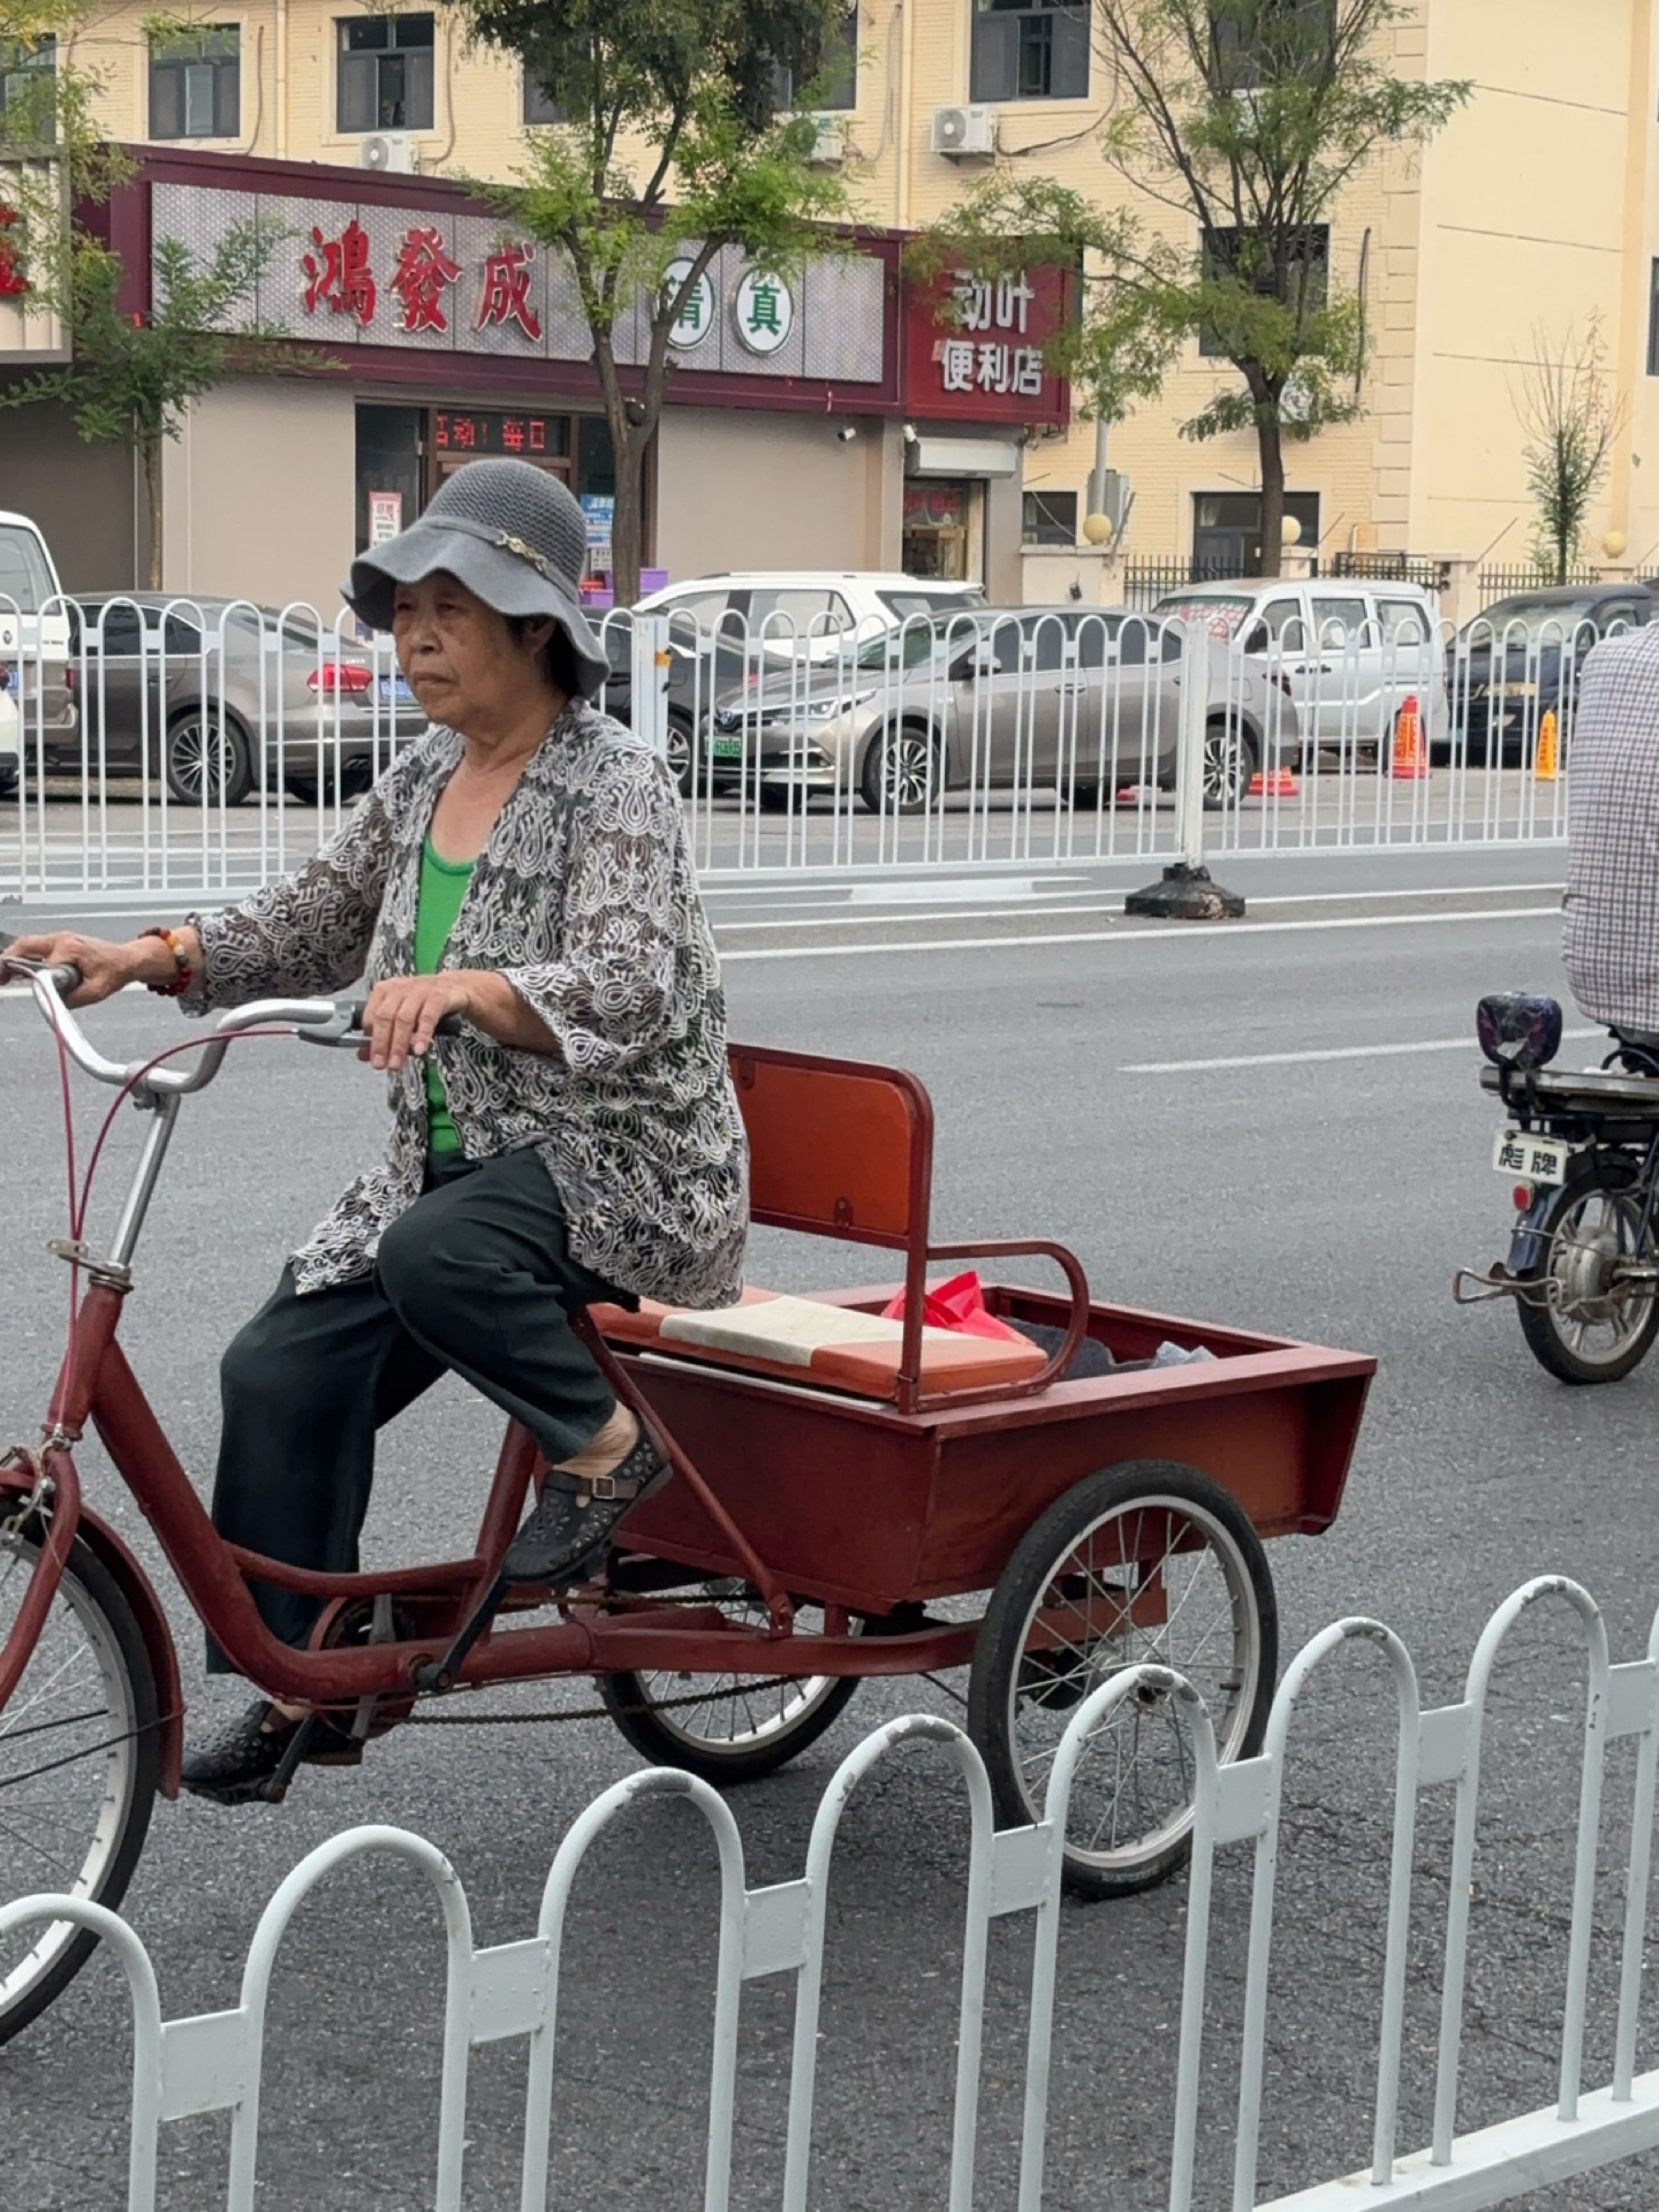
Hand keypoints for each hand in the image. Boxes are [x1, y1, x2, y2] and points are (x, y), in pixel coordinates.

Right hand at [0, 930, 163, 1006]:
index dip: (34, 978)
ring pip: (27, 945)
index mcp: (70, 948)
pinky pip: (35, 948)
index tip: (20, 985)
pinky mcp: (59, 943)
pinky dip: (23, 957)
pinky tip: (16, 971)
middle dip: (7, 961)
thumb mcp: (97, 991)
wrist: (128, 959)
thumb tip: (52, 1003)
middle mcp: (62, 939)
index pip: (44, 964)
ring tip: (3, 977)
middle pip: (24, 945)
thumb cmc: (115, 972)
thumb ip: (73, 998)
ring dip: (12, 958)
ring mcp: (60, 939)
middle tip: (0, 979)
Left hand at [360, 971, 473, 1071]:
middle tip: (381, 1065)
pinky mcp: (439, 996)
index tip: (372, 1058)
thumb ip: (383, 1035)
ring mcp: (420, 991)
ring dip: (399, 1044)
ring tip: (397, 1063)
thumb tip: (363, 1055)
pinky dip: (422, 1035)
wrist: (456, 987)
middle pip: (385, 1017)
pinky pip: (428, 1016)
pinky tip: (419, 1049)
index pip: (370, 1016)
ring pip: (404, 1018)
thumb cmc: (423, 1003)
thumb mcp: (400, 1016)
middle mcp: (400, 988)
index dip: (369, 1039)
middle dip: (381, 1043)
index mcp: (385, 991)